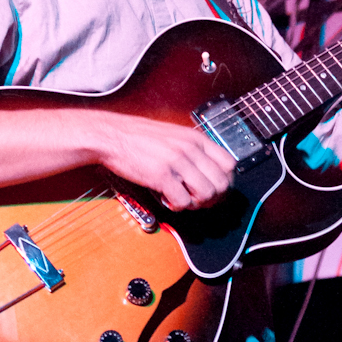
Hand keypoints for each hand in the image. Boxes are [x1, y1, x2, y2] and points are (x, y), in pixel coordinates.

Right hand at [93, 111, 234, 211]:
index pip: (230, 164)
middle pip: (221, 184)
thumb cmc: (139, 137)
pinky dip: (176, 206)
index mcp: (196, 138)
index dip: (225, 182)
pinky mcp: (161, 176)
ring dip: (195, 203)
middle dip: (212, 198)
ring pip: (206, 194)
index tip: (213, 189)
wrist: (111, 136)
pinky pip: (183, 201)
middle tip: (196, 198)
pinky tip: (166, 198)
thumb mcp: (174, 135)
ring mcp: (177, 162)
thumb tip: (209, 171)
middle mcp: (190, 149)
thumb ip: (193, 149)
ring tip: (180, 199)